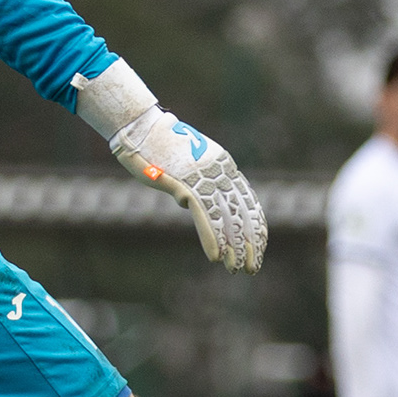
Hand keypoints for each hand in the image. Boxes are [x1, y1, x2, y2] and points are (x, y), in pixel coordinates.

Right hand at [106, 106, 265, 271]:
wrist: (139, 127)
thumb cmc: (155, 145)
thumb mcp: (184, 164)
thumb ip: (192, 184)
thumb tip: (188, 204)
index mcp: (224, 165)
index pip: (248, 201)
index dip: (254, 228)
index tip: (259, 249)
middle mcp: (220, 171)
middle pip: (242, 213)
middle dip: (249, 244)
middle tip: (253, 268)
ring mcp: (204, 177)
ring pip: (227, 218)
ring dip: (233, 247)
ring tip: (236, 269)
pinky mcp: (186, 184)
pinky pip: (204, 216)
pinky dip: (212, 238)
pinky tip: (216, 257)